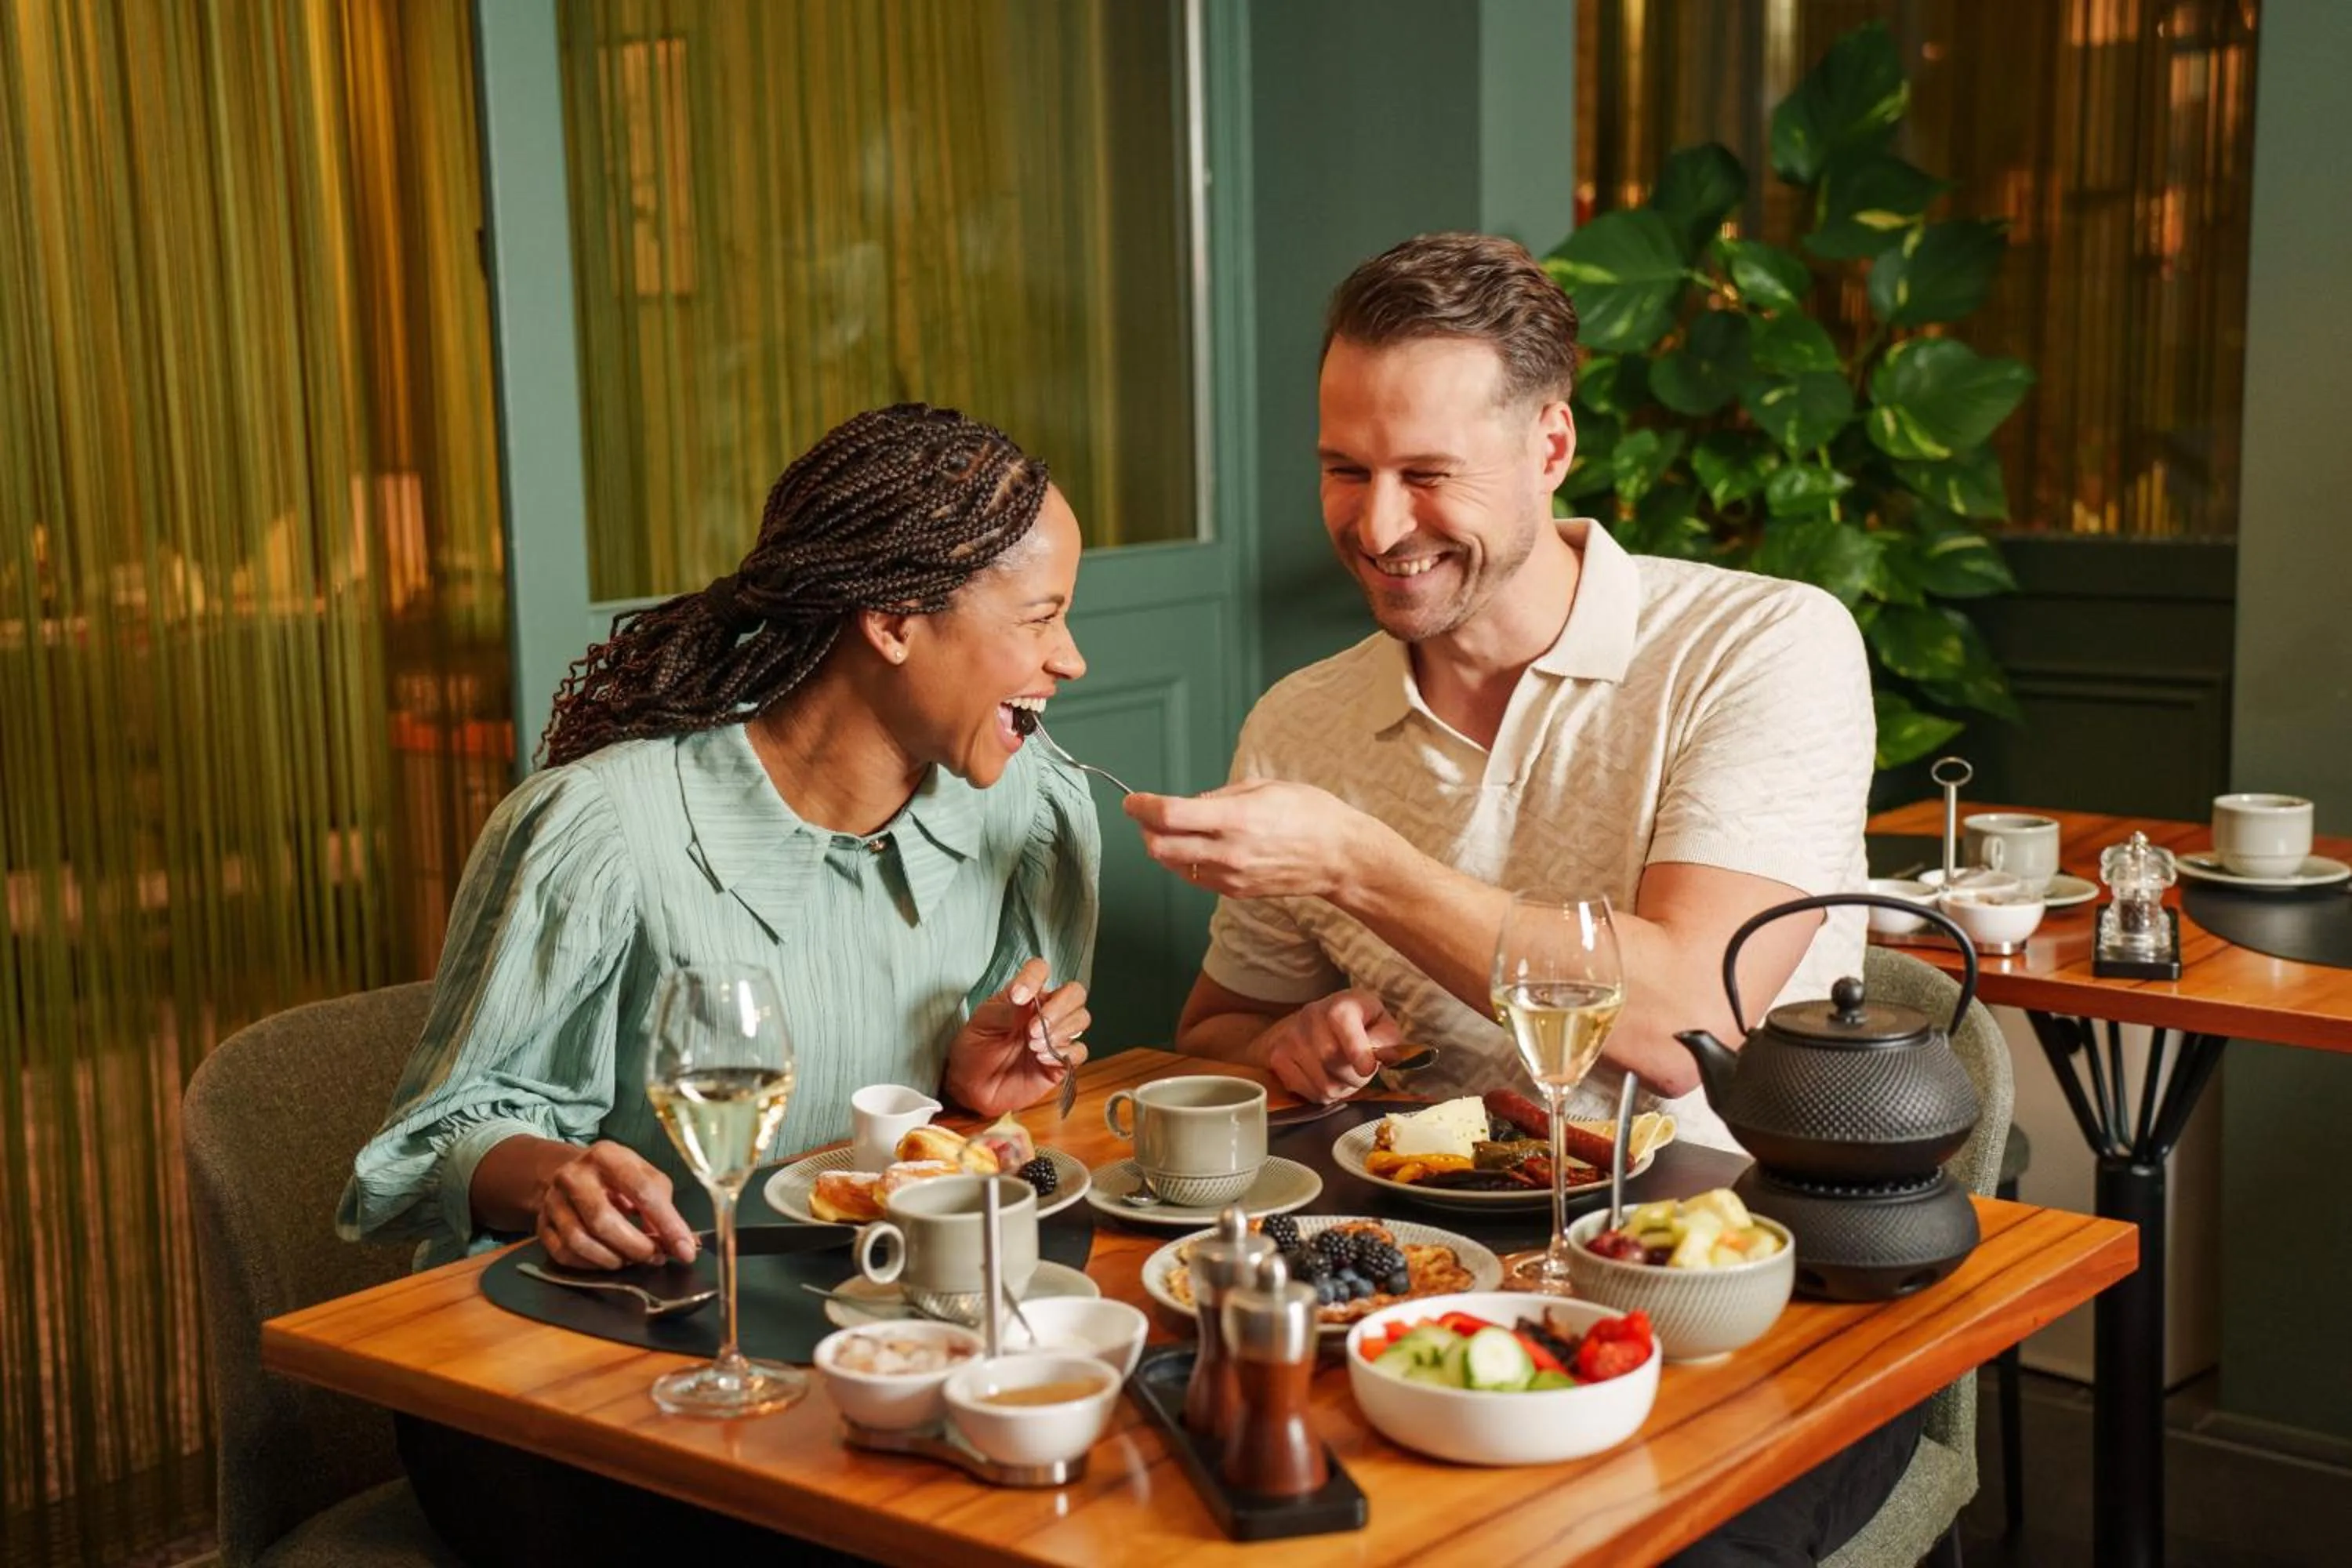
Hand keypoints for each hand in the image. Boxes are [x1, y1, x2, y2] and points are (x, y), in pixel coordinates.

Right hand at [534, 1140, 697, 1269]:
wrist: (572, 1174)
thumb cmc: (617, 1178)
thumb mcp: (644, 1177)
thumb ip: (663, 1207)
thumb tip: (685, 1244)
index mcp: (607, 1155)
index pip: (641, 1191)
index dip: (667, 1223)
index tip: (685, 1249)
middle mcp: (573, 1175)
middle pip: (603, 1220)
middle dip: (635, 1246)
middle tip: (655, 1257)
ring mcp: (552, 1200)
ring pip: (579, 1241)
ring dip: (613, 1259)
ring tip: (632, 1259)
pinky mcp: (542, 1224)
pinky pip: (564, 1255)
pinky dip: (590, 1265)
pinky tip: (608, 1261)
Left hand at [945, 957, 1090, 1117]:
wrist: (972, 1088)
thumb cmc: (975, 1051)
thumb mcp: (981, 1024)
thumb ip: (1003, 1009)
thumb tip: (1023, 998)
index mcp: (1025, 996)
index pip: (1040, 971)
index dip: (1034, 978)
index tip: (1018, 997)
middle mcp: (1044, 1012)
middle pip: (1074, 993)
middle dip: (1059, 1008)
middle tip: (1033, 1029)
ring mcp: (1055, 1036)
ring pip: (1081, 1018)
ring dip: (1061, 1030)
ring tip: (1033, 1045)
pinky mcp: (1060, 1062)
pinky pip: (1079, 1051)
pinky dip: (1065, 1053)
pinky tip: (1041, 1058)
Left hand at [1124, 779, 1379, 901]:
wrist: (1339, 858)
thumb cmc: (1310, 814)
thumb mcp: (1264, 787)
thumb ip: (1220, 796)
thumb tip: (1188, 804)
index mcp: (1236, 818)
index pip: (1170, 815)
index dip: (1142, 807)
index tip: (1132, 801)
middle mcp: (1228, 851)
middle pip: (1160, 847)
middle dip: (1145, 830)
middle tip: (1146, 816)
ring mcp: (1230, 877)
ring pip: (1172, 866)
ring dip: (1163, 847)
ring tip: (1174, 829)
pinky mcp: (1234, 892)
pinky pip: (1194, 878)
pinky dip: (1184, 862)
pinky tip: (1197, 847)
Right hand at [1252, 988, 1405, 1102]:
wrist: (1316, 1023)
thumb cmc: (1358, 1025)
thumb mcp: (1381, 1024)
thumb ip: (1388, 1039)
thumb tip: (1389, 1055)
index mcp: (1341, 1003)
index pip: (1342, 1021)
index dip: (1357, 1048)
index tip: (1368, 1068)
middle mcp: (1311, 1016)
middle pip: (1332, 1059)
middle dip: (1355, 1077)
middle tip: (1362, 1073)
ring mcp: (1290, 1038)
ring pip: (1322, 1082)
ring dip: (1341, 1089)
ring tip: (1344, 1076)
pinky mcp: (1277, 1058)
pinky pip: (1307, 1092)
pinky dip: (1322, 1094)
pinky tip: (1326, 1079)